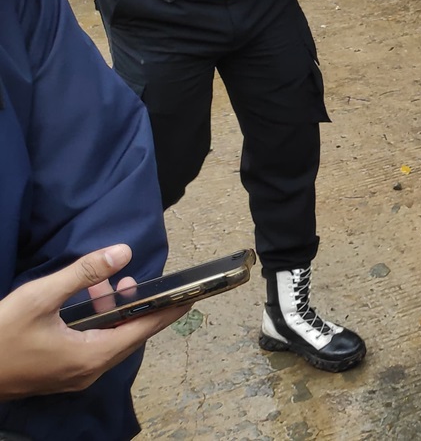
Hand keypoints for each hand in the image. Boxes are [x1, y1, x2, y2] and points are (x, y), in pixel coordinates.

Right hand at [0, 245, 189, 399]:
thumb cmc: (0, 337)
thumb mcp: (41, 297)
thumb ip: (84, 273)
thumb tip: (122, 252)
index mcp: (93, 355)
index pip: (145, 329)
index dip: (170, 310)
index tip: (193, 295)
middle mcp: (90, 370)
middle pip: (131, 335)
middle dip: (142, 306)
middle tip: (149, 281)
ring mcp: (75, 375)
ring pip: (110, 340)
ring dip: (115, 312)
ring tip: (110, 283)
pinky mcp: (62, 373)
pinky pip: (92, 346)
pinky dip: (97, 323)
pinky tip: (85, 300)